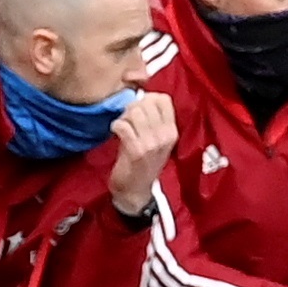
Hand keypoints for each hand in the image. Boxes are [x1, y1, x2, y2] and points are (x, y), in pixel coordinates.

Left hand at [107, 91, 175, 214]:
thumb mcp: (156, 140)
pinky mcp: (136, 151)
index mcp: (172, 131)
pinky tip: (116, 132)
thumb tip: (140, 95)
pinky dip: (116, 126)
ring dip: (124, 117)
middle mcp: (165, 136)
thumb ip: (152, 119)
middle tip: (127, 118)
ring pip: (135, 112)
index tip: (139, 108)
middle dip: (132, 107)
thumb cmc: (143, 163)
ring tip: (122, 126)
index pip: (164, 99)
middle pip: (147, 103)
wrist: (135, 192)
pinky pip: (123, 126)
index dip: (148, 98)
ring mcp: (151, 144)